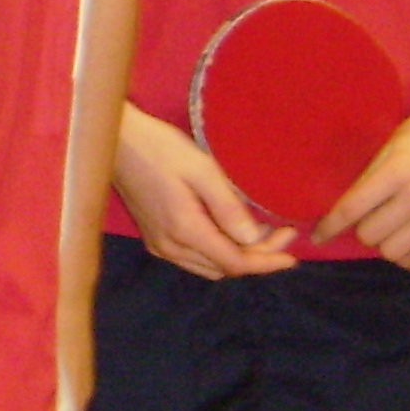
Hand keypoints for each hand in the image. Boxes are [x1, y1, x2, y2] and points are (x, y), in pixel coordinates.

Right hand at [112, 105, 297, 278]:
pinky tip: (230, 234)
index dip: (267, 262)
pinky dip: (218, 253)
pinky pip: (194, 259)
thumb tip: (254, 239)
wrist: (115, 142)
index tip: (294, 254)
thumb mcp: (201, 170)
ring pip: (210, 267)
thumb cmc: (159, 148)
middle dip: (258, 257)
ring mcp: (159, 245)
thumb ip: (228, 207)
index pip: (235, 262)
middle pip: (225, 268)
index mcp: (184, 230)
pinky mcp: (154, 238)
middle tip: (283, 234)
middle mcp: (170, 247)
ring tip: (264, 236)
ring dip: (239, 257)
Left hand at [315, 77, 409, 271]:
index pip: (350, 210)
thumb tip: (340, 204)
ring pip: (393, 251)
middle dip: (360, 229)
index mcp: (397, 171)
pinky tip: (407, 244)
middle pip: (369, 235)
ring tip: (387, 229)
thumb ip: (369, 174)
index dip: (328, 227)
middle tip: (365, 218)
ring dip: (384, 243)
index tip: (317, 235)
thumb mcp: (391, 142)